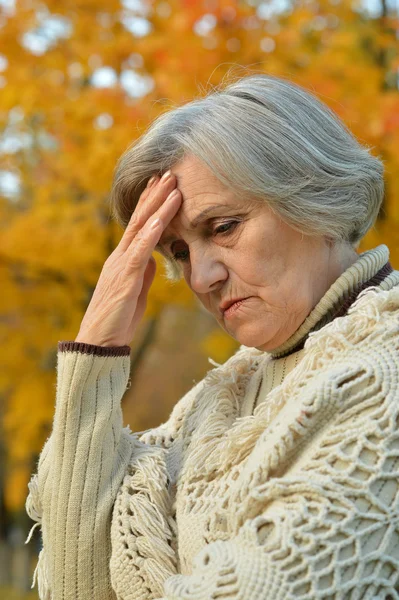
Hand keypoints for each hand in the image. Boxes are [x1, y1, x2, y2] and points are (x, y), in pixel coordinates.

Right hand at [75, 171, 181, 346]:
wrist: (100, 343)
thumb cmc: (118, 319)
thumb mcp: (136, 291)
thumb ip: (143, 272)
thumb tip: (154, 257)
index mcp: (125, 259)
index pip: (140, 225)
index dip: (151, 203)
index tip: (163, 184)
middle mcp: (120, 256)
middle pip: (140, 219)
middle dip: (155, 195)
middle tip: (170, 173)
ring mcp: (121, 265)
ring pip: (141, 229)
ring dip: (157, 206)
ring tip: (171, 185)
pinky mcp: (125, 278)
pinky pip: (139, 252)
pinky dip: (151, 233)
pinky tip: (161, 218)